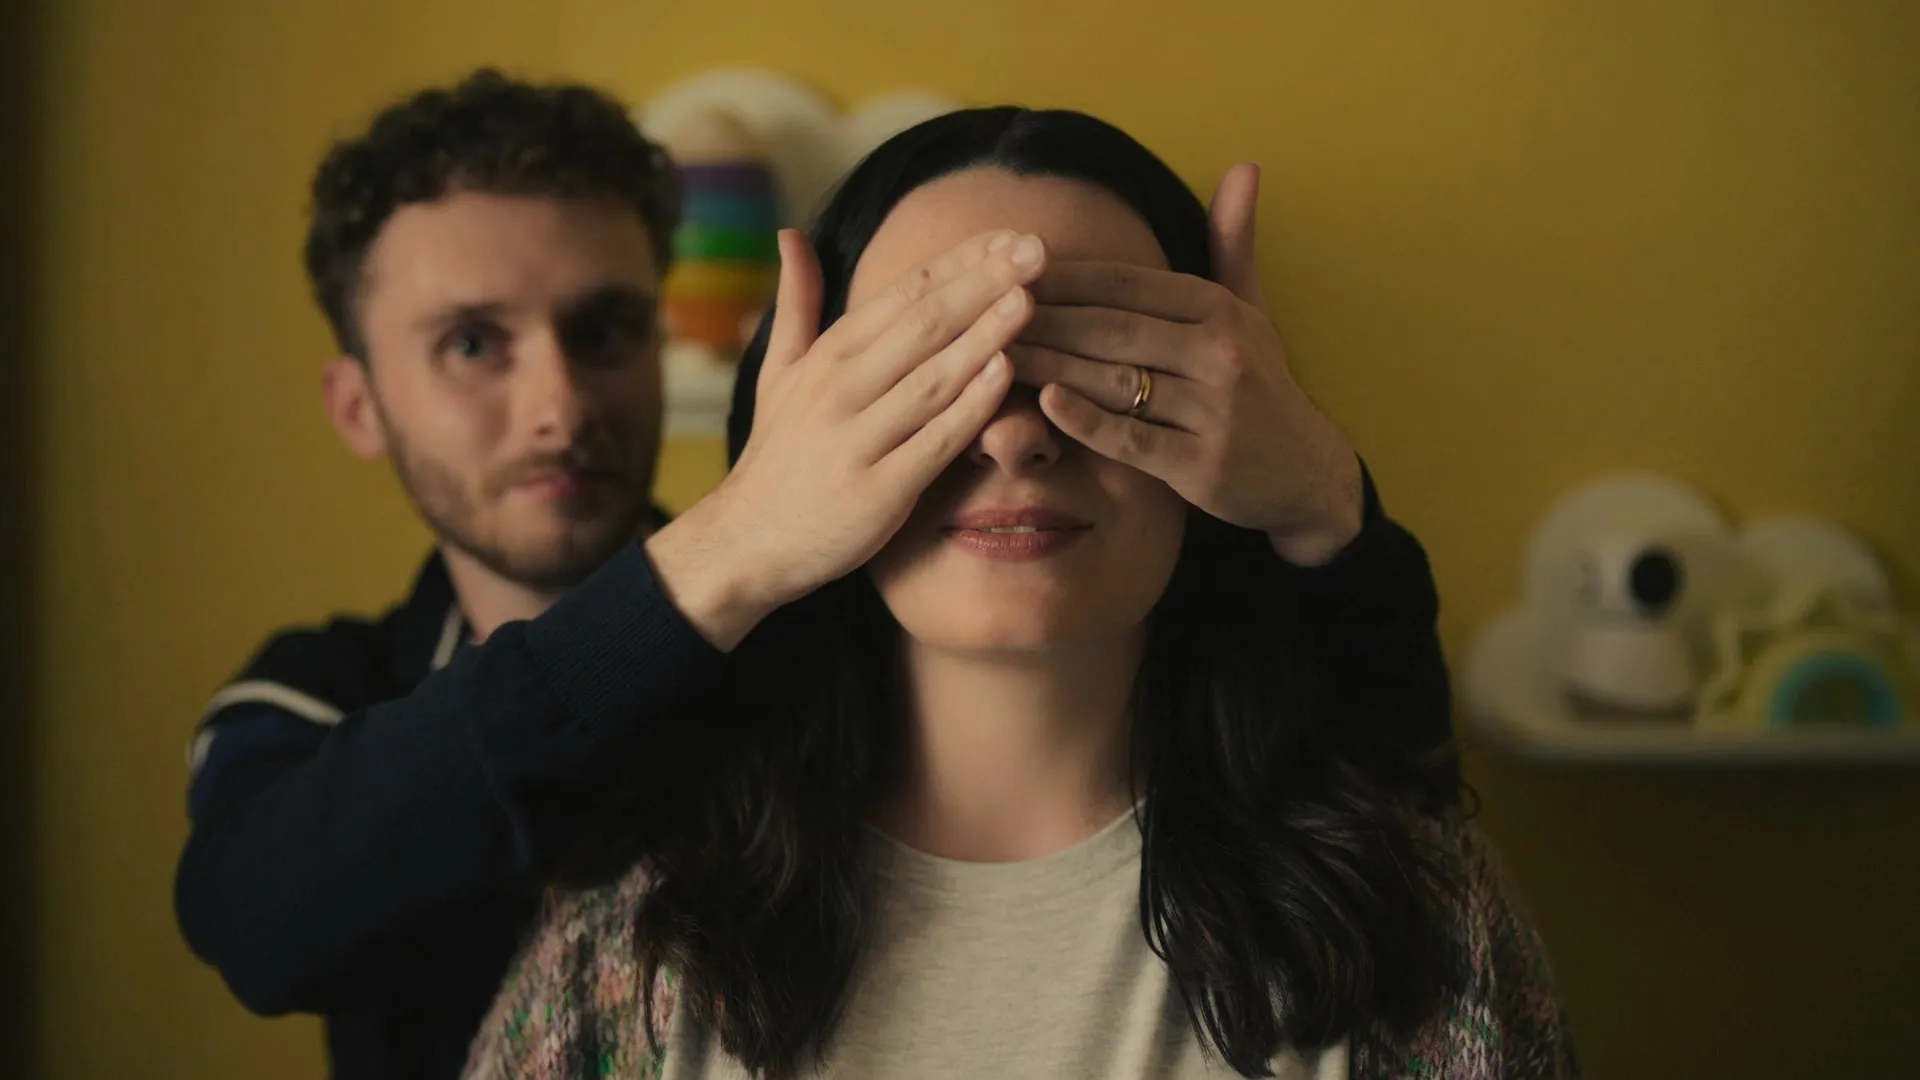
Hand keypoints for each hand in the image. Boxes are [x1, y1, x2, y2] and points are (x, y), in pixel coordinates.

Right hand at [648, 227, 1046, 648]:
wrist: (747, 542)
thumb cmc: (778, 453)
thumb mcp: (778, 371)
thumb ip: (797, 303)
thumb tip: (792, 234)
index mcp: (828, 356)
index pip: (903, 293)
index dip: (960, 260)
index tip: (1010, 234)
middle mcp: (841, 389)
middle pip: (923, 324)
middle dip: (983, 282)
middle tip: (1038, 249)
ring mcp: (858, 439)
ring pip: (931, 377)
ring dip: (983, 335)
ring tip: (1029, 298)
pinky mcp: (878, 491)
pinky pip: (933, 441)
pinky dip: (969, 407)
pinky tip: (1005, 375)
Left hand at [1009, 163, 1362, 565]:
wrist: (1307, 472)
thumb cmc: (1262, 383)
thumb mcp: (1253, 309)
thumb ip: (1234, 241)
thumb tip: (1244, 166)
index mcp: (1218, 308)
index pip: (1125, 282)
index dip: (1061, 275)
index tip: (1003, 268)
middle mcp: (1219, 351)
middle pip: (1111, 327)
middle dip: (1041, 318)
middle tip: (978, 310)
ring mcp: (1213, 410)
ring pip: (1114, 379)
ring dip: (1049, 364)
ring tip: (988, 354)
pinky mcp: (1202, 464)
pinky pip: (1133, 438)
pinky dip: (1088, 420)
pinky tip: (1045, 403)